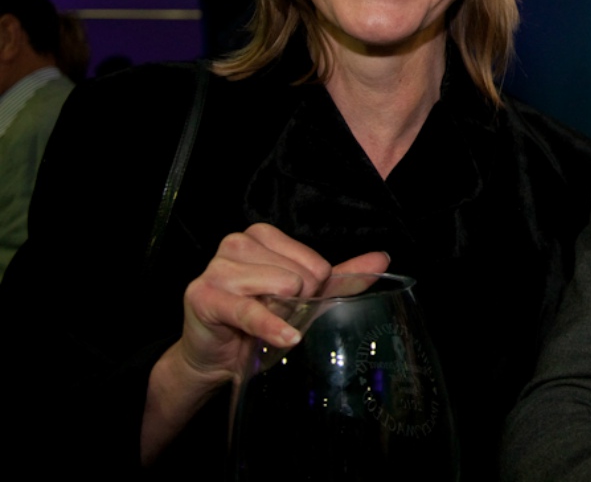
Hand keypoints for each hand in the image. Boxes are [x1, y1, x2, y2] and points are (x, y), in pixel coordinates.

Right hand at [141, 224, 387, 462]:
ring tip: (261, 321)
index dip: (312, 291)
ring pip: (280, 289)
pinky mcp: (203, 296)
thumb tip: (383, 259)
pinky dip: (272, 327)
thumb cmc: (261, 321)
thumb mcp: (305, 297)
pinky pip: (251, 311)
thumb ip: (342, 277)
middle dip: (295, 304)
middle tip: (274, 315)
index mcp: (262, 235)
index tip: (292, 303)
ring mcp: (217, 267)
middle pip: (299, 276)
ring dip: (279, 315)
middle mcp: (237, 243)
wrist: (218, 358)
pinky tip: (286, 338)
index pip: (315, 263)